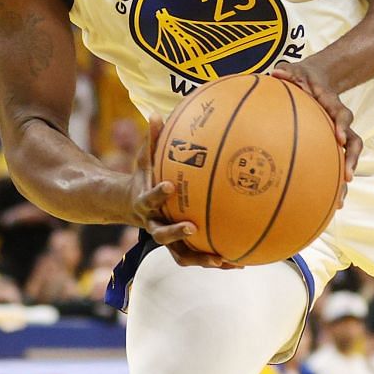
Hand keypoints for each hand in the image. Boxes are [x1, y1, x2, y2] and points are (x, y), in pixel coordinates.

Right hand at [133, 119, 235, 268]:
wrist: (133, 204)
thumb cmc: (145, 177)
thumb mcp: (145, 158)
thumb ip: (151, 140)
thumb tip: (156, 113)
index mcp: (145, 204)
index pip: (149, 199)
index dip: (157, 194)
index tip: (169, 185)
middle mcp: (155, 225)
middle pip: (161, 235)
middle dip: (176, 233)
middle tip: (192, 227)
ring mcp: (168, 240)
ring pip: (182, 255)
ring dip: (202, 258)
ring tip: (224, 259)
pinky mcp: (181, 248)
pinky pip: (198, 256)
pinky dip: (217, 260)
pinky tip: (241, 260)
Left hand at [270, 60, 363, 194]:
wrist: (317, 79)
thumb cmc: (303, 77)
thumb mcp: (296, 70)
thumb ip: (288, 72)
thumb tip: (276, 72)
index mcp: (333, 105)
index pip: (342, 116)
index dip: (342, 127)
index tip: (339, 138)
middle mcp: (340, 123)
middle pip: (353, 143)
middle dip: (352, 160)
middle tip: (347, 177)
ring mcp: (338, 135)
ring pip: (348, 158)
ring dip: (345, 178)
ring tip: (340, 201)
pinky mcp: (331, 145)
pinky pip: (335, 164)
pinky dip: (332, 182)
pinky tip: (325, 202)